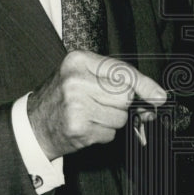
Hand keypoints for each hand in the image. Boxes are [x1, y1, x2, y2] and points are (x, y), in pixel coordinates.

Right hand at [28, 51, 166, 159]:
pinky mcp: (77, 127)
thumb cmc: (64, 97)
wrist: (33, 124)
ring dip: (112, 121)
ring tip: (91, 115)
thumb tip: (157, 97)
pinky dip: (103, 134)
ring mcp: (76, 105)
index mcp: (79, 60)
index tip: (160, 96)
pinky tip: (86, 126)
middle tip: (104, 105)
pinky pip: (110, 134)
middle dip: (122, 105)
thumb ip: (119, 80)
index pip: (122, 72)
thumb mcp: (85, 75)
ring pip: (120, 117)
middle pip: (125, 96)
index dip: (145, 85)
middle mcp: (76, 80)